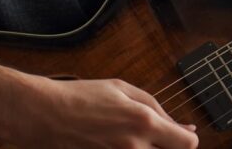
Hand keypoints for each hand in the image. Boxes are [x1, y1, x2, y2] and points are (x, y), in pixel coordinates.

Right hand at [10, 77, 198, 148]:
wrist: (44, 115)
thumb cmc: (81, 97)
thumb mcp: (124, 90)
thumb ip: (158, 108)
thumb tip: (184, 127)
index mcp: (144, 122)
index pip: (187, 144)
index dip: (187, 138)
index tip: (180, 134)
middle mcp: (134, 147)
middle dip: (168, 148)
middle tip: (155, 138)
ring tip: (132, 139)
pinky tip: (118, 144)